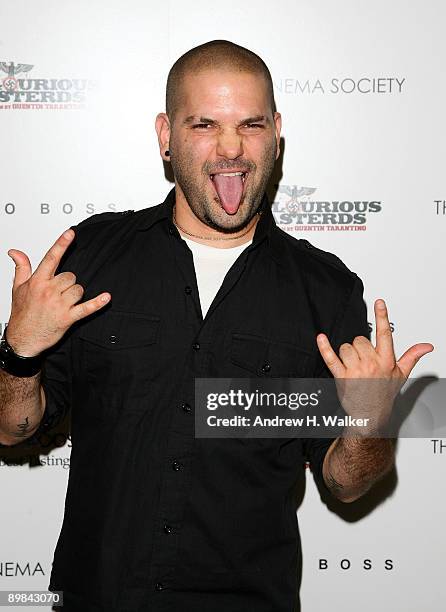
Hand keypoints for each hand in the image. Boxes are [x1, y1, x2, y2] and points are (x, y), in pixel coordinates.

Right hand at [5, 229, 110, 356]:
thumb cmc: (22, 314)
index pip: (51, 258)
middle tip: (58, 293)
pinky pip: (86, 308)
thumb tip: (15, 252)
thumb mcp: (18, 288)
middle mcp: (49, 291)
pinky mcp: (68, 317)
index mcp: (37, 282)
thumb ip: (21, 267)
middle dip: (67, 283)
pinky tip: (106, 298)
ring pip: (78, 289)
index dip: (61, 244)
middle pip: (70, 276)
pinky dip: (97, 303)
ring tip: (64, 303)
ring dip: (75, 295)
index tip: (70, 233)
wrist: (23, 338)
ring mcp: (59, 304)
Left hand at [316, 299, 433, 432]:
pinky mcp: (341, 376)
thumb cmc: (384, 393)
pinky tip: (321, 338)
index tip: (379, 303)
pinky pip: (330, 357)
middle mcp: (371, 364)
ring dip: (347, 353)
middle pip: (360, 340)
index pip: (385, 334)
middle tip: (363, 361)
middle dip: (360, 347)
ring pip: (346, 347)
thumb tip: (426, 346)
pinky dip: (324, 347)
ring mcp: (355, 370)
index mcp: (386, 361)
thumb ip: (412, 356)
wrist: (370, 413)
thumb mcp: (401, 374)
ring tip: (353, 365)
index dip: (382, 316)